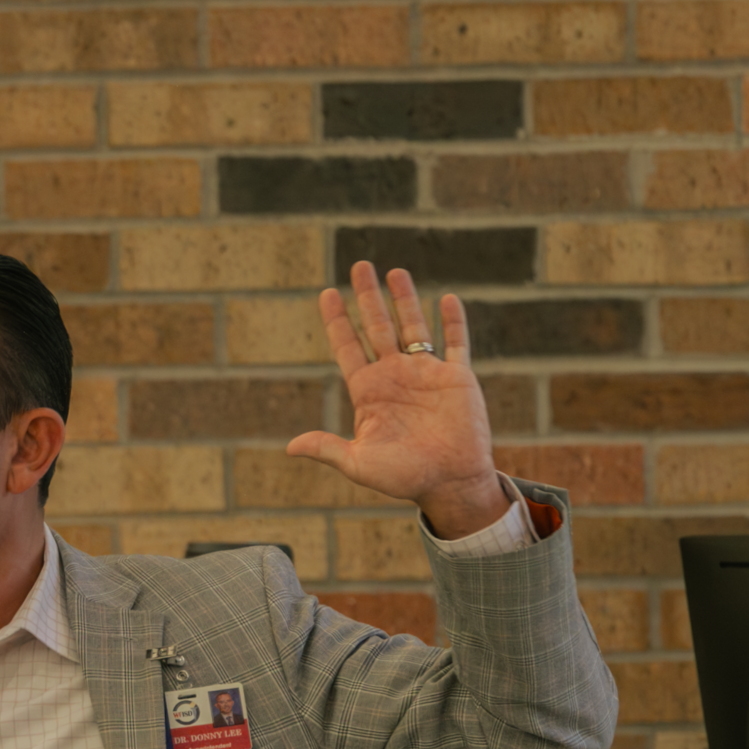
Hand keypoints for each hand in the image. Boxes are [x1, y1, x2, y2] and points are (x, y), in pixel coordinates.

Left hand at [288, 261, 505, 539]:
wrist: (450, 483)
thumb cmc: (404, 477)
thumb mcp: (360, 464)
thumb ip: (328, 449)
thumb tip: (290, 447)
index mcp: (369, 391)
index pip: (348, 347)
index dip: (338, 321)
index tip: (327, 294)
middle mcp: (395, 376)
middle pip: (377, 326)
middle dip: (367, 297)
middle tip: (359, 266)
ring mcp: (426, 374)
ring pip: (413, 327)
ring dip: (404, 299)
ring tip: (393, 271)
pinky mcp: (457, 378)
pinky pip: (455, 343)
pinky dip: (453, 321)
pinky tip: (446, 298)